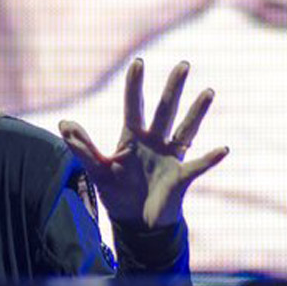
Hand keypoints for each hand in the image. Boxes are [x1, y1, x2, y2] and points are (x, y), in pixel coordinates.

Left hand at [59, 59, 228, 227]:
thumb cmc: (119, 193)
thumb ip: (83, 148)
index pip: (133, 106)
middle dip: (173, 88)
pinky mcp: (181, 176)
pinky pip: (198, 165)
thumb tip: (64, 124)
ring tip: (208, 91)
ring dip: (197, 112)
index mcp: (133, 137)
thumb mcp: (97, 170)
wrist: (137, 224)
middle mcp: (154, 141)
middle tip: (183, 64)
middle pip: (165, 110)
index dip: (135, 85)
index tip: (138, 62)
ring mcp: (169, 157)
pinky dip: (210, 158)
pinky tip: (222, 149)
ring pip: (185, 129)